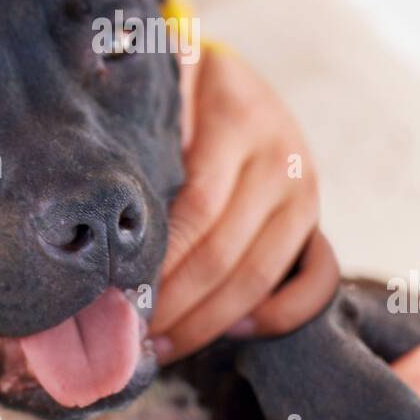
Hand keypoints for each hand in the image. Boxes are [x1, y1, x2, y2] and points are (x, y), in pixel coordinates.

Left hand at [149, 45, 338, 363]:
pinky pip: (317, 280)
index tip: (118, 294)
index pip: (198, 210)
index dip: (160, 261)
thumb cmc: (179, 85)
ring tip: (160, 346)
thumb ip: (142, 113)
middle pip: (226, 253)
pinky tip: (231, 331)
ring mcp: (306, 193)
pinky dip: (277, 315)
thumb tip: (102, 174)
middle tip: (127, 334)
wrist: (231, 73)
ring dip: (209, 322)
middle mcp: (282, 161)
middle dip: (175, 304)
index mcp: (239, 122)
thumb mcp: (164, 77)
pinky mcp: (315, 218)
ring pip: (261, 275)